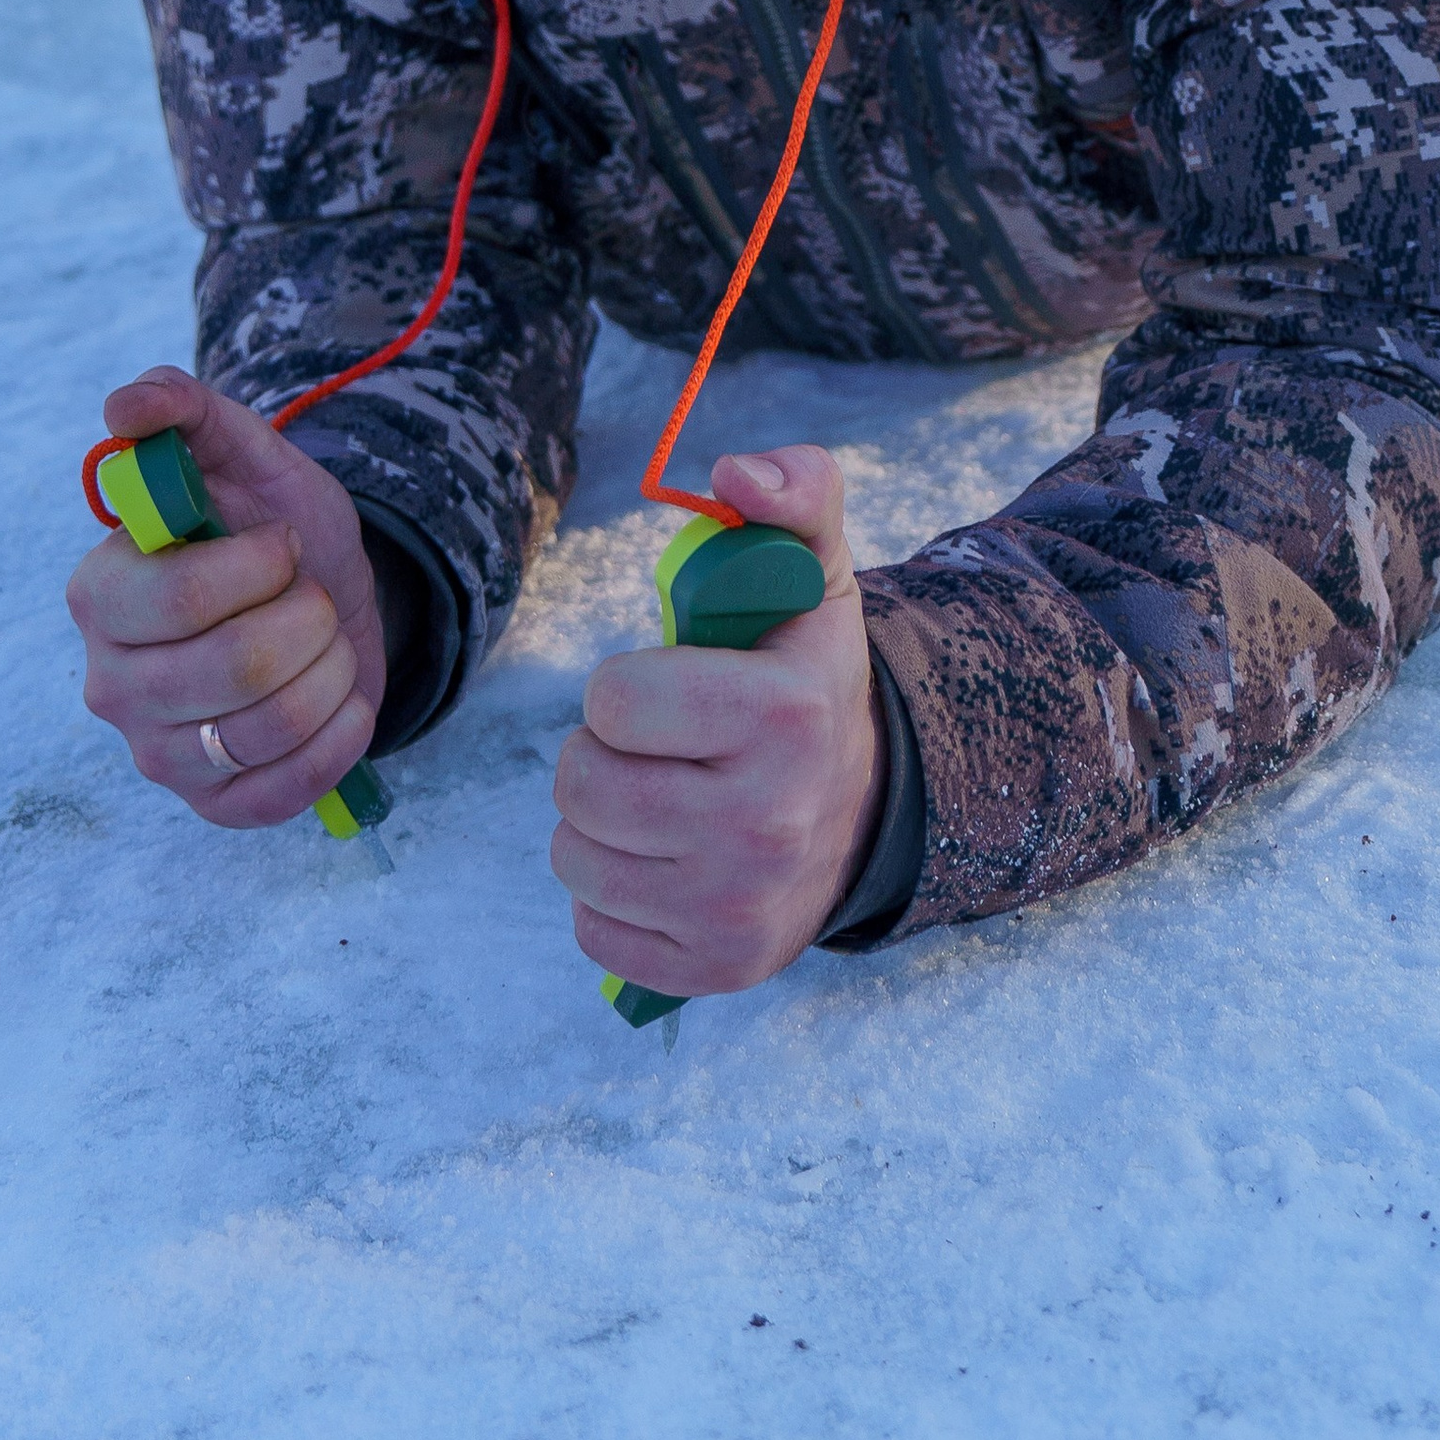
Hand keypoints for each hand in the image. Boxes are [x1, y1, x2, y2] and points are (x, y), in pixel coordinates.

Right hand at [66, 365, 386, 829]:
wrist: (322, 599)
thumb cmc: (270, 525)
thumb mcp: (243, 453)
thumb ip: (183, 409)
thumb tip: (123, 406)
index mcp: (98, 594)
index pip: (182, 600)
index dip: (261, 567)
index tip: (282, 544)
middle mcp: (109, 684)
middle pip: (238, 667)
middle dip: (310, 616)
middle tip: (312, 594)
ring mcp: (156, 754)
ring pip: (272, 727)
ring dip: (332, 670)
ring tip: (324, 642)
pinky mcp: (211, 804)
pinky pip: (288, 791)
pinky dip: (341, 736)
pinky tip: (340, 698)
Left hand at [550, 444, 883, 996]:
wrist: (865, 812)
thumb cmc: (806, 679)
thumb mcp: (814, 572)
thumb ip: (792, 491)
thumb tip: (734, 470)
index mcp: (784, 716)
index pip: (614, 698)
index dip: (624, 686)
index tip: (669, 688)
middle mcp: (766, 822)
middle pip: (580, 783)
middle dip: (599, 753)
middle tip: (654, 748)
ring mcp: (739, 906)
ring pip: (574, 857)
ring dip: (598, 824)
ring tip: (658, 800)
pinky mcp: (714, 969)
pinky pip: (592, 929)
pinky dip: (610, 895)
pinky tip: (664, 864)